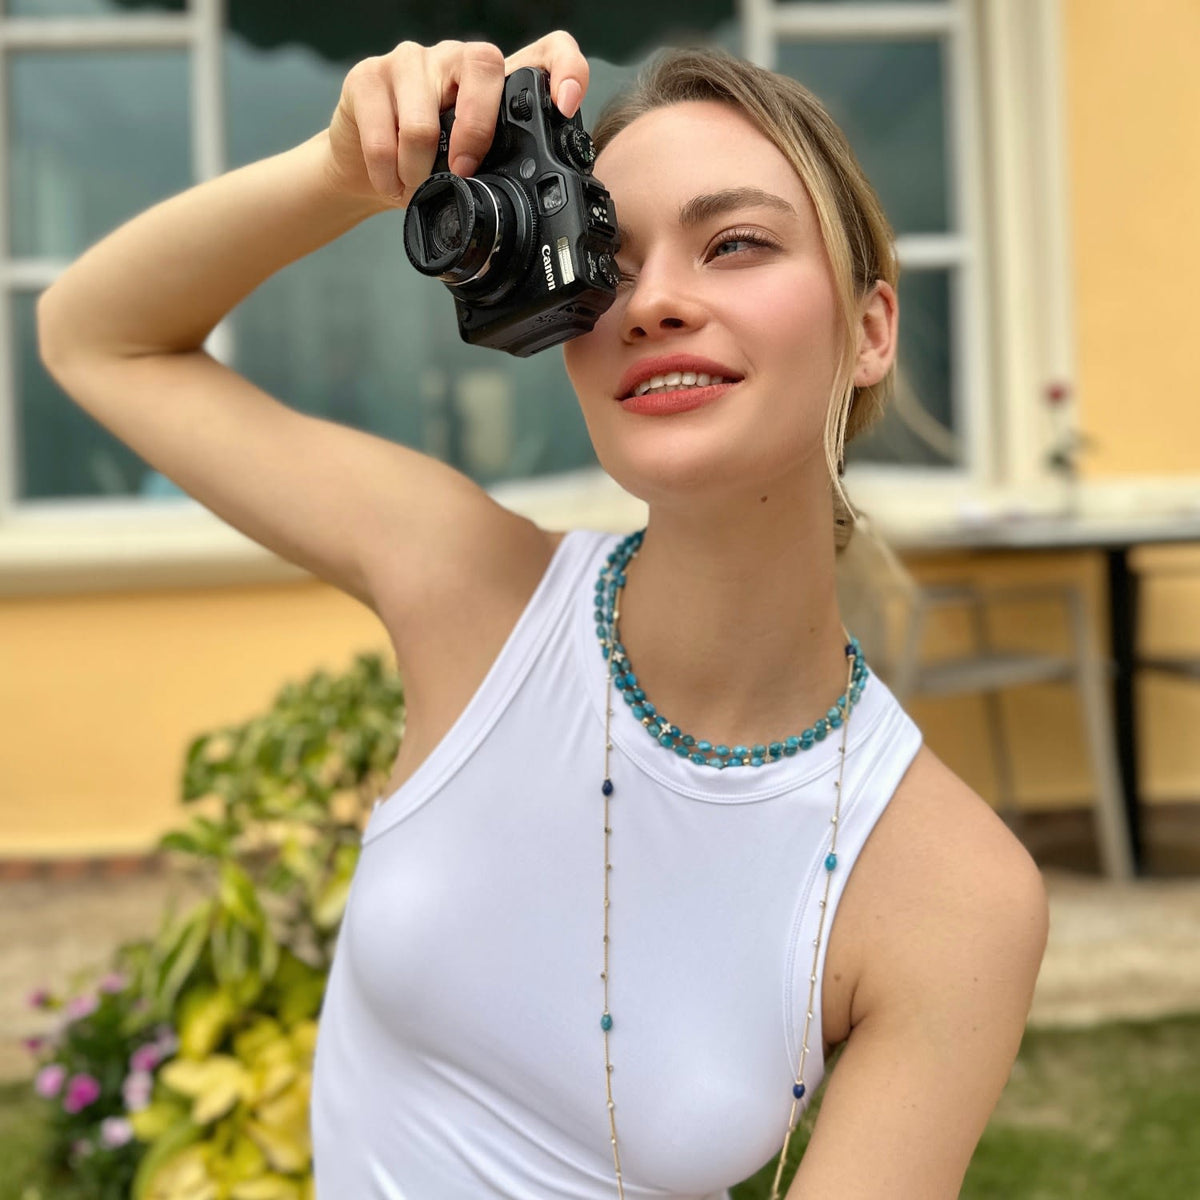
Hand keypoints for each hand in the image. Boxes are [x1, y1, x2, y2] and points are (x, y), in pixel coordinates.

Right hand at [323, 31, 589, 209]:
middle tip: (461, 175)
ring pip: (424, 122)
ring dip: (419, 173)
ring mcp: (412, 60)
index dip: (565, 69)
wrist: (364, 164)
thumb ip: (504, 162)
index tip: (565, 105)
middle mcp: (457, 58)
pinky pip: (383, 137)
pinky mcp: (369, 75)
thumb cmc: (428, 162)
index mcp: (494, 80)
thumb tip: (535, 195)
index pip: (547, 51)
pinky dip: (388, 175)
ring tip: (416, 188)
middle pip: (483, 67)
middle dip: (474, 136)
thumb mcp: (476, 164)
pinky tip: (391, 182)